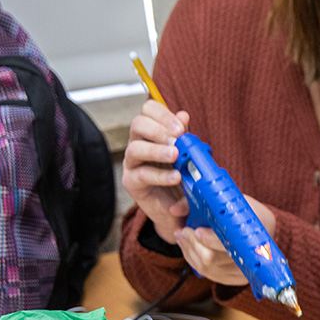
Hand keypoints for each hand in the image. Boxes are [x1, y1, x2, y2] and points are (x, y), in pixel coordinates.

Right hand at [122, 100, 190, 241]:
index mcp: (151, 132)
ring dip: (156, 150)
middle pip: (138, 124)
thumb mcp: (187, 155)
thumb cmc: (179, 177)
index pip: (148, 110)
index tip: (180, 125)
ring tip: (175, 155)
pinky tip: (175, 177)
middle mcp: (138, 143)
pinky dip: (160, 176)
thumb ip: (184, 136)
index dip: (163, 114)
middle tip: (177, 138)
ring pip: (135, 148)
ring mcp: (132, 163)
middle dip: (159, 128)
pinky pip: (142, 175)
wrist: (175, 208)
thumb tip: (183, 115)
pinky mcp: (132, 182)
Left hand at [175, 195, 275, 286]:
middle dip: (192, 245)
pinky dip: (195, 261)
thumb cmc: (245, 210)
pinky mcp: (236, 279)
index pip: (229, 242)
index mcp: (256, 232)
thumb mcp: (227, 200)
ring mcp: (243, 271)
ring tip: (182, 236)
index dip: (211, 239)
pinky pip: (209, 274)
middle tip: (182, 231)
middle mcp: (252, 257)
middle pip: (213, 259)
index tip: (197, 231)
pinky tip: (189, 248)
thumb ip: (200, 202)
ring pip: (207, 268)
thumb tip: (174, 210)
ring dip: (189, 252)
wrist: (265, 226)